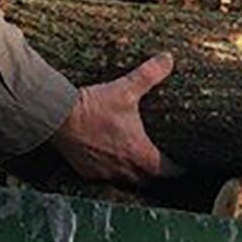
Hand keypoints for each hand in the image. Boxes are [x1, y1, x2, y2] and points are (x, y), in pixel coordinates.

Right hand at [51, 53, 178, 183]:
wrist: (59, 117)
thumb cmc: (94, 106)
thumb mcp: (125, 88)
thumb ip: (149, 74)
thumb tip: (168, 59)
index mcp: (138, 153)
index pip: (166, 171)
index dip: (176, 169)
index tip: (182, 166)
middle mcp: (123, 168)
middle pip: (147, 180)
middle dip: (156, 174)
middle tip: (162, 165)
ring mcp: (104, 173)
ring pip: (126, 182)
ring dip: (134, 175)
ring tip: (139, 165)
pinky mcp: (86, 171)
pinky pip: (105, 178)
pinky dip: (111, 173)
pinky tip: (111, 162)